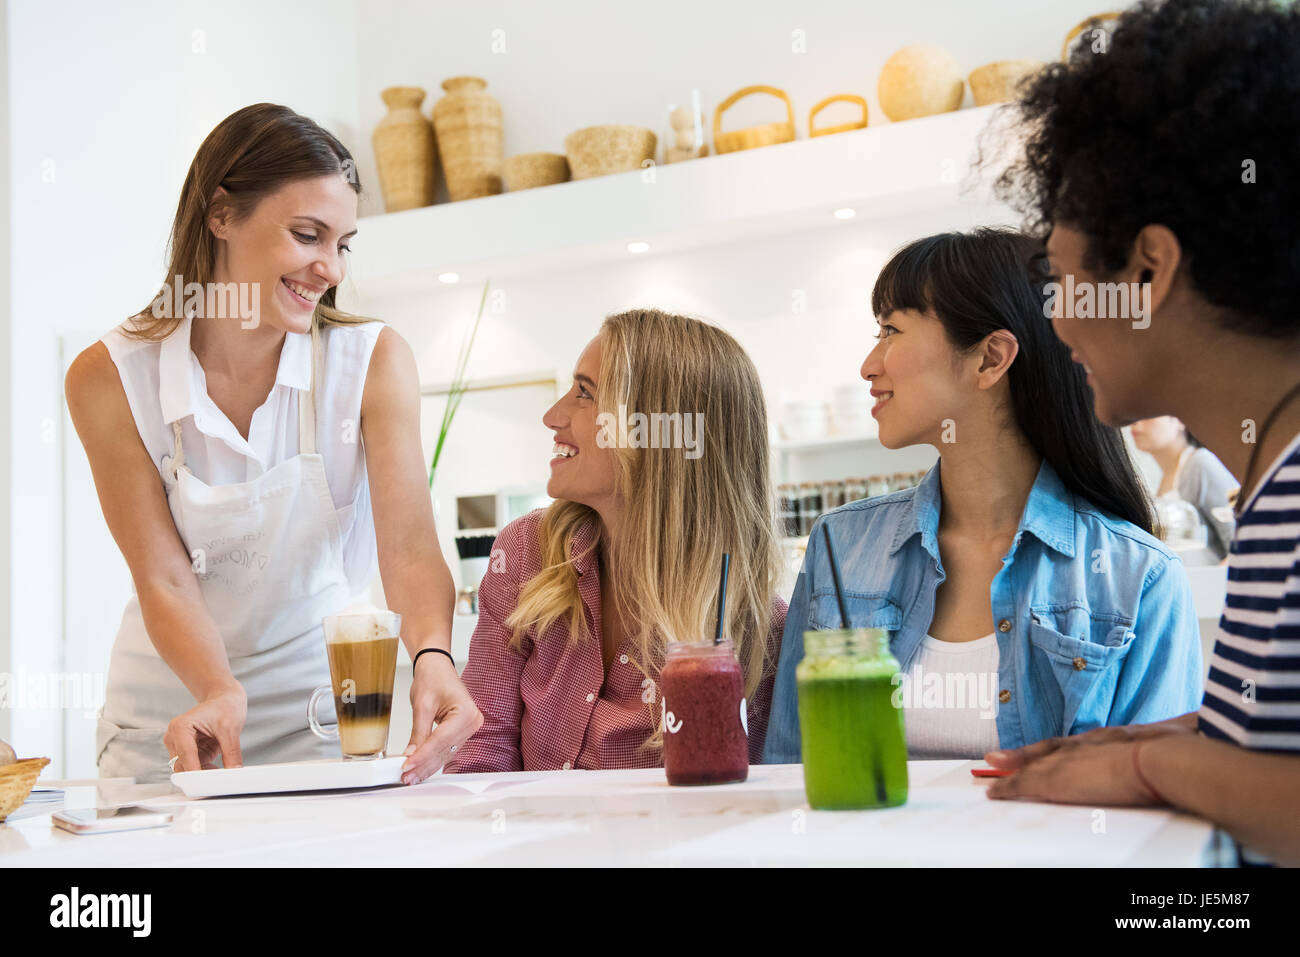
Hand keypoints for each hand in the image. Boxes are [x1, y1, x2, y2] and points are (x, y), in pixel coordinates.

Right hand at [165, 683, 246, 772]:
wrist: (225, 699)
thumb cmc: (225, 706)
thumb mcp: (231, 729)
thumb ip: (231, 753)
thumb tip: (234, 772)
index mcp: (180, 727)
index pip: (185, 756)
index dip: (196, 772)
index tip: (206, 784)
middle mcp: (175, 737)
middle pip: (182, 766)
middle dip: (199, 774)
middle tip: (219, 780)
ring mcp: (180, 745)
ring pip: (187, 769)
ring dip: (202, 773)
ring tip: (220, 771)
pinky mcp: (188, 752)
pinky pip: (193, 767)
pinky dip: (204, 770)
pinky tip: (216, 768)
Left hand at [401, 652, 482, 784]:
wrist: (437, 667)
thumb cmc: (433, 677)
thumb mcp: (422, 705)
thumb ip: (418, 733)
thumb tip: (411, 756)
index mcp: (466, 712)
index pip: (441, 740)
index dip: (423, 756)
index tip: (407, 766)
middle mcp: (472, 722)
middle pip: (444, 750)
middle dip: (423, 765)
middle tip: (406, 776)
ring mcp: (469, 729)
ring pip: (445, 754)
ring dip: (427, 766)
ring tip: (410, 776)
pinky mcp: (461, 733)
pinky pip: (446, 750)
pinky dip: (432, 759)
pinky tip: (420, 768)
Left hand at [985, 735, 1164, 806]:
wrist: (1159, 758)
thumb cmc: (1172, 753)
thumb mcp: (1163, 745)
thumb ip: (1157, 749)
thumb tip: (1180, 749)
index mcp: (1108, 738)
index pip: (1074, 744)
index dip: (1056, 748)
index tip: (1037, 753)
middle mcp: (1084, 745)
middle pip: (1046, 750)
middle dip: (1022, 755)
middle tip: (994, 758)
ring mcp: (1068, 760)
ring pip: (1032, 766)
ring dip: (1010, 771)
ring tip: (990, 779)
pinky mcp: (1056, 779)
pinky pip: (1025, 783)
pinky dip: (1008, 787)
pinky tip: (994, 792)